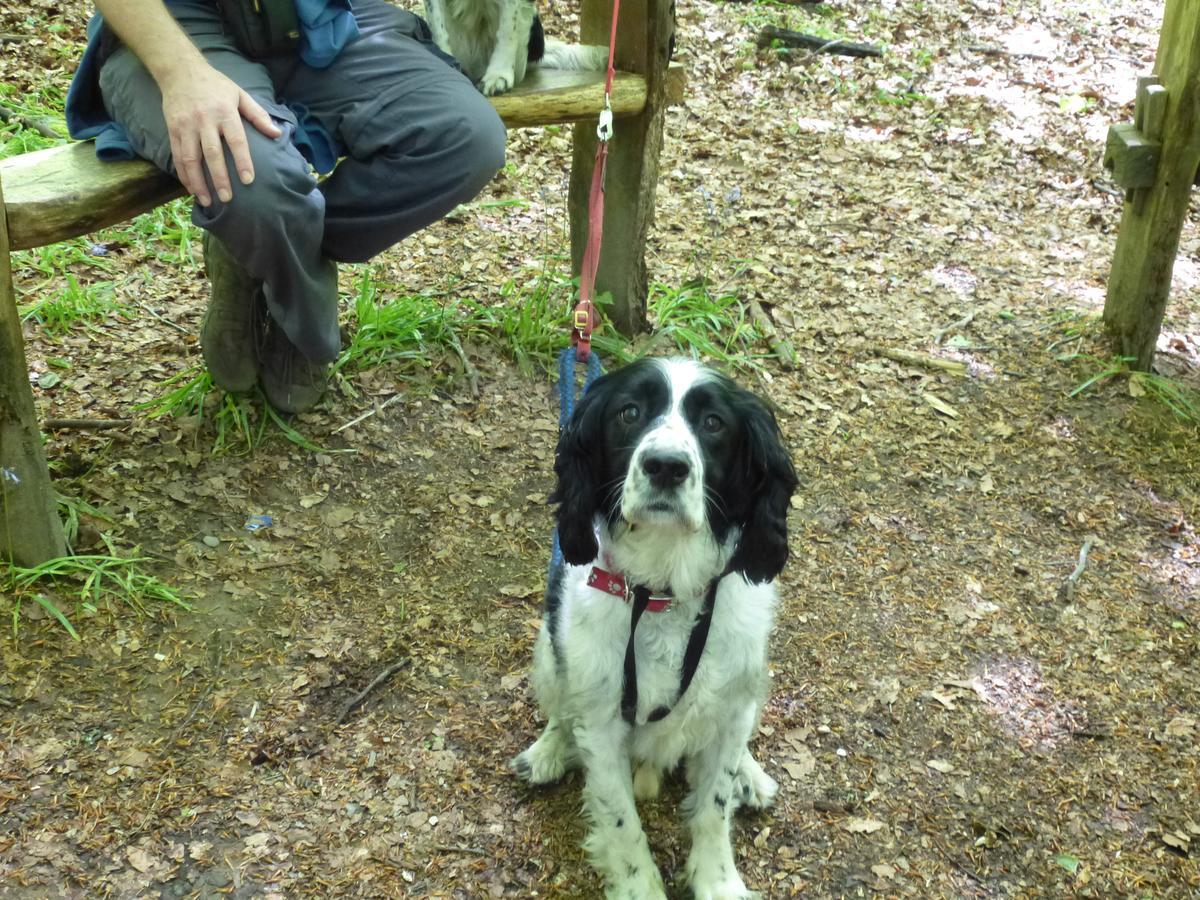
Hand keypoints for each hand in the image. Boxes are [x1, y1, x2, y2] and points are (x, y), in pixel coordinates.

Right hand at [160, 63, 281, 205]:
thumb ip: (258, 115)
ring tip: (207, 201)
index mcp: (224, 112)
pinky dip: (183, 174)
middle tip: (227, 198)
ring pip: (190, 158)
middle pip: (212, 153)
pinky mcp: (172, 129)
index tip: (248, 180)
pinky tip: (191, 188)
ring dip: (198, 181)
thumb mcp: (239, 94)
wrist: (179, 70)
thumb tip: (277, 134)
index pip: (236, 140)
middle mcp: (204, 120)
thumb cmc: (215, 84)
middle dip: (219, 178)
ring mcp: (186, 126)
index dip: (242, 161)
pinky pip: (176, 155)